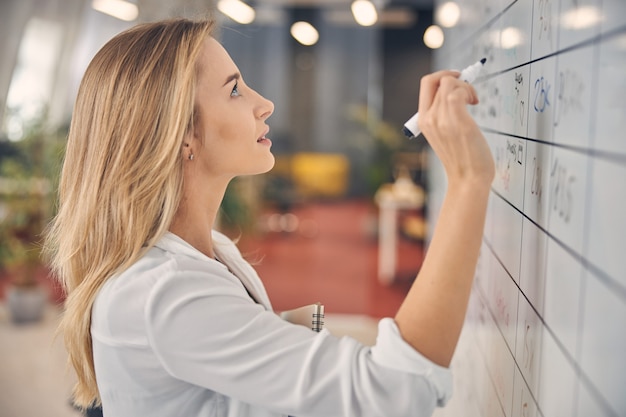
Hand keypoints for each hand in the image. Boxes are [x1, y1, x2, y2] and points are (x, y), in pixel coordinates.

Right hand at [417, 70, 494, 186]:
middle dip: (452, 75)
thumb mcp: (445, 135)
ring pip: (448, 82)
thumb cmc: (462, 159)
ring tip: (473, 100)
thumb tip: (455, 93)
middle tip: (466, 86)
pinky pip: (457, 91)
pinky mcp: (457, 121)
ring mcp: (441, 119)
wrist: (468, 180)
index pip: (426, 85)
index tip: (457, 81)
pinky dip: (468, 91)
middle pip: (434, 79)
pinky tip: (474, 103)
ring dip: (465, 85)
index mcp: (423, 121)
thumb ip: (444, 116)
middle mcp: (429, 118)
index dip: (442, 76)